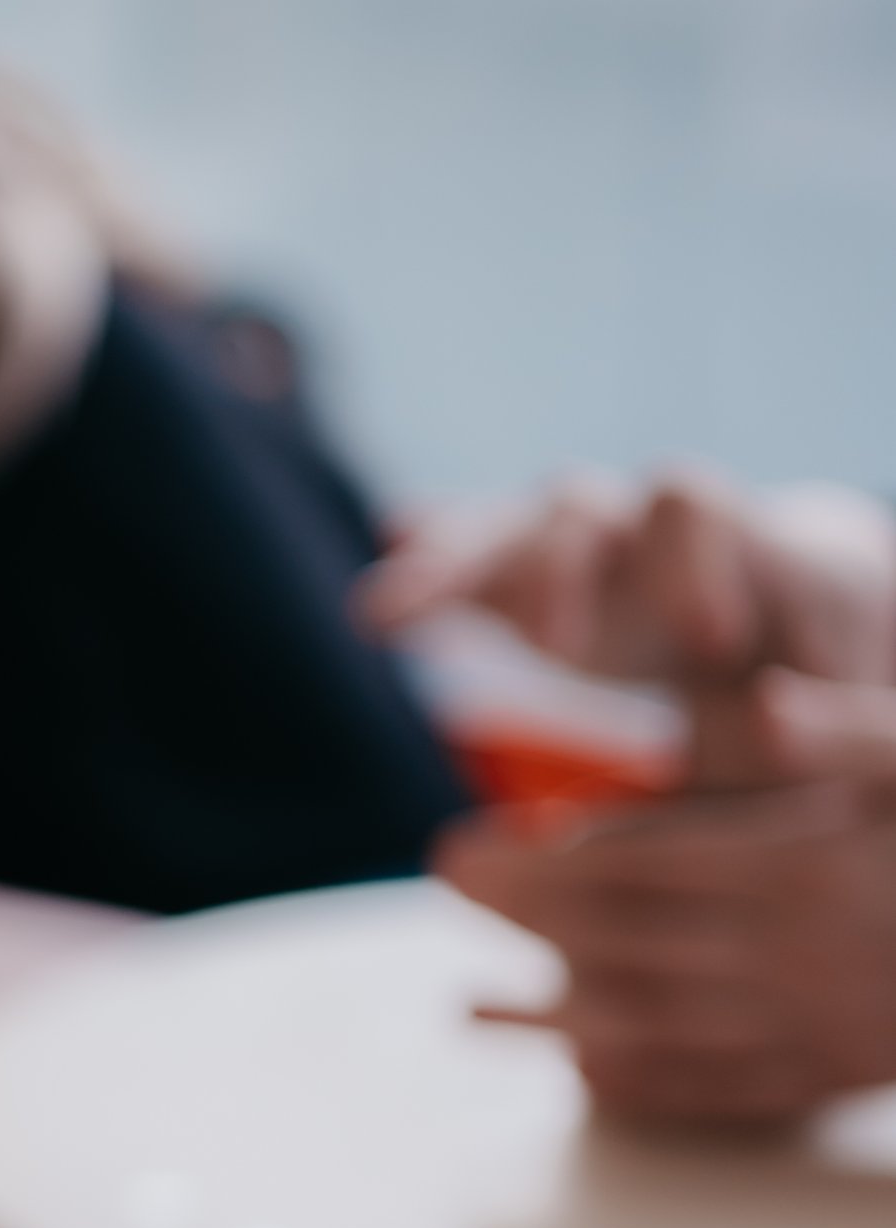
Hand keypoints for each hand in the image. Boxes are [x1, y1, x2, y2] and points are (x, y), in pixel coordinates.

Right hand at [365, 469, 895, 692]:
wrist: (811, 660)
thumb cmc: (849, 694)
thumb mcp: (853, 715)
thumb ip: (822, 721)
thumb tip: (754, 716)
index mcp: (740, 544)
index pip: (693, 509)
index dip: (690, 567)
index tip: (713, 650)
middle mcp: (652, 537)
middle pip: (580, 506)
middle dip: (555, 568)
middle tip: (557, 648)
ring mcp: (586, 566)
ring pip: (505, 538)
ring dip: (450, 571)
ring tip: (380, 617)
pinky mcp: (533, 601)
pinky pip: (468, 576)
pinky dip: (426, 586)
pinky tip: (379, 620)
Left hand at [445, 682, 895, 1120]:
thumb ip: (844, 735)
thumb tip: (758, 704)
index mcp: (806, 870)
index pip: (643, 864)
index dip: (543, 858)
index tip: (468, 844)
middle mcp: (795, 956)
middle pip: (627, 940)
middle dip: (525, 916)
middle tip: (446, 886)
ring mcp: (813, 1029)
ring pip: (658, 1026)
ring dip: (552, 1018)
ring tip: (467, 1010)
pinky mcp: (836, 1079)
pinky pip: (719, 1089)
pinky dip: (643, 1083)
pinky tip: (581, 1072)